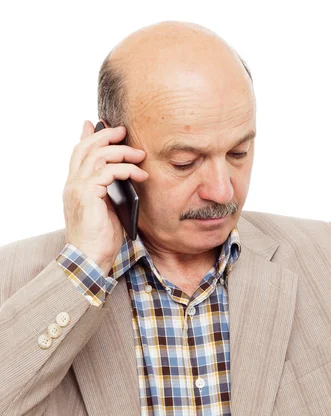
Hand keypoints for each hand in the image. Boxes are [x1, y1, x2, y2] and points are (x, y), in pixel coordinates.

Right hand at [62, 120, 148, 273]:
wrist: (89, 259)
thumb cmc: (100, 240)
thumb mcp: (107, 210)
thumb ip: (110, 192)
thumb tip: (124, 180)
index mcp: (75, 187)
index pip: (78, 153)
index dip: (88, 136)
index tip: (97, 123)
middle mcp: (73, 184)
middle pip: (87, 147)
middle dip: (106, 135)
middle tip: (124, 131)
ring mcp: (78, 188)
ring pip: (98, 155)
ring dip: (122, 151)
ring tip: (140, 155)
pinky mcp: (87, 194)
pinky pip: (108, 171)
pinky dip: (126, 169)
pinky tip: (140, 174)